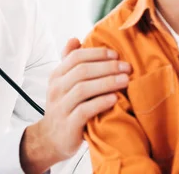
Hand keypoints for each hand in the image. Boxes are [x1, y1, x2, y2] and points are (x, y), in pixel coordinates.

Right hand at [20, 38, 130, 172]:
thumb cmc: (65, 107)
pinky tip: (114, 99)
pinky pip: (85, 110)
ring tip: (125, 80)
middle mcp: (56, 89)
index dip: (97, 54)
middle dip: (107, 67)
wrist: (52, 139)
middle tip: (127, 67)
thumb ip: (69, 62)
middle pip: (81, 71)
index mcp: (56, 75)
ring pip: (83, 89)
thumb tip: (74, 39)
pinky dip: (101, 102)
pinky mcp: (68, 125)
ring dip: (107, 82)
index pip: (75, 57)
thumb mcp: (63, 83)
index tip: (116, 54)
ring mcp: (61, 107)